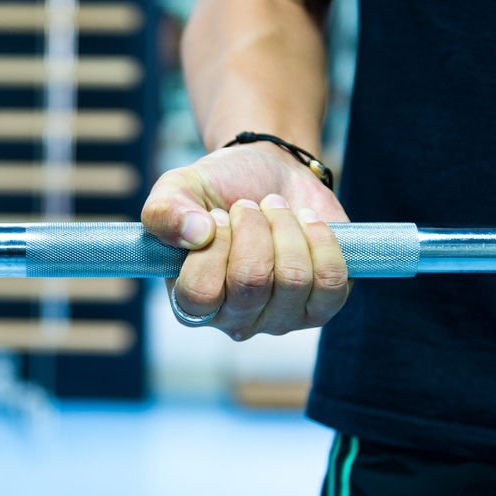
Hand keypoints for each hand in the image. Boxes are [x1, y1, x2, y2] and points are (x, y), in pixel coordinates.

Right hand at [141, 144, 351, 339]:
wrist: (268, 175)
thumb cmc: (218, 188)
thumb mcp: (178, 187)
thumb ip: (164, 210)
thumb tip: (196, 233)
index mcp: (190, 303)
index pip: (201, 294)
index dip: (214, 246)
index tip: (217, 216)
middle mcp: (234, 320)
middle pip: (251, 282)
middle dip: (253, 227)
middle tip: (248, 205)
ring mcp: (279, 318)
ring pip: (293, 279)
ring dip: (285, 227)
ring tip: (275, 208)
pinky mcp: (321, 306)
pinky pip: (331, 281)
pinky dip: (321, 240)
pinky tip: (306, 221)